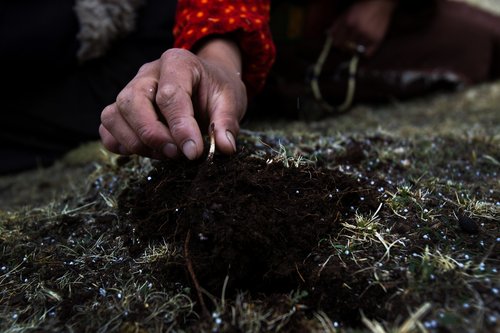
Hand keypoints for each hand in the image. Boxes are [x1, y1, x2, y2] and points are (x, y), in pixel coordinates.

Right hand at [99, 38, 246, 159]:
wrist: (207, 84)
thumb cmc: (216, 90)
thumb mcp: (230, 101)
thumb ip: (226, 123)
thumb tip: (224, 148)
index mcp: (177, 62)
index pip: (170, 94)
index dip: (180, 127)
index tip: (193, 152)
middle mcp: (147, 73)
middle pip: (132, 101)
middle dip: (152, 134)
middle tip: (177, 154)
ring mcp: (130, 90)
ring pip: (113, 115)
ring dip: (136, 142)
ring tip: (167, 154)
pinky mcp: (123, 110)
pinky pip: (107, 128)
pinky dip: (120, 144)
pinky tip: (147, 152)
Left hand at [330, 0, 396, 56]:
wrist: (381, 3)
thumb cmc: (362, 8)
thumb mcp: (346, 13)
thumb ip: (336, 24)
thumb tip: (328, 35)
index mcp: (349, 22)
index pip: (337, 42)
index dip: (336, 44)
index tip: (338, 43)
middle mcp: (358, 29)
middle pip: (345, 47)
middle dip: (345, 47)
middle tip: (347, 44)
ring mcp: (368, 35)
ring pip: (355, 51)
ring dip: (354, 49)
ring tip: (356, 44)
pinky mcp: (377, 39)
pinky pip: (368, 54)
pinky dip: (364, 53)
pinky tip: (363, 49)